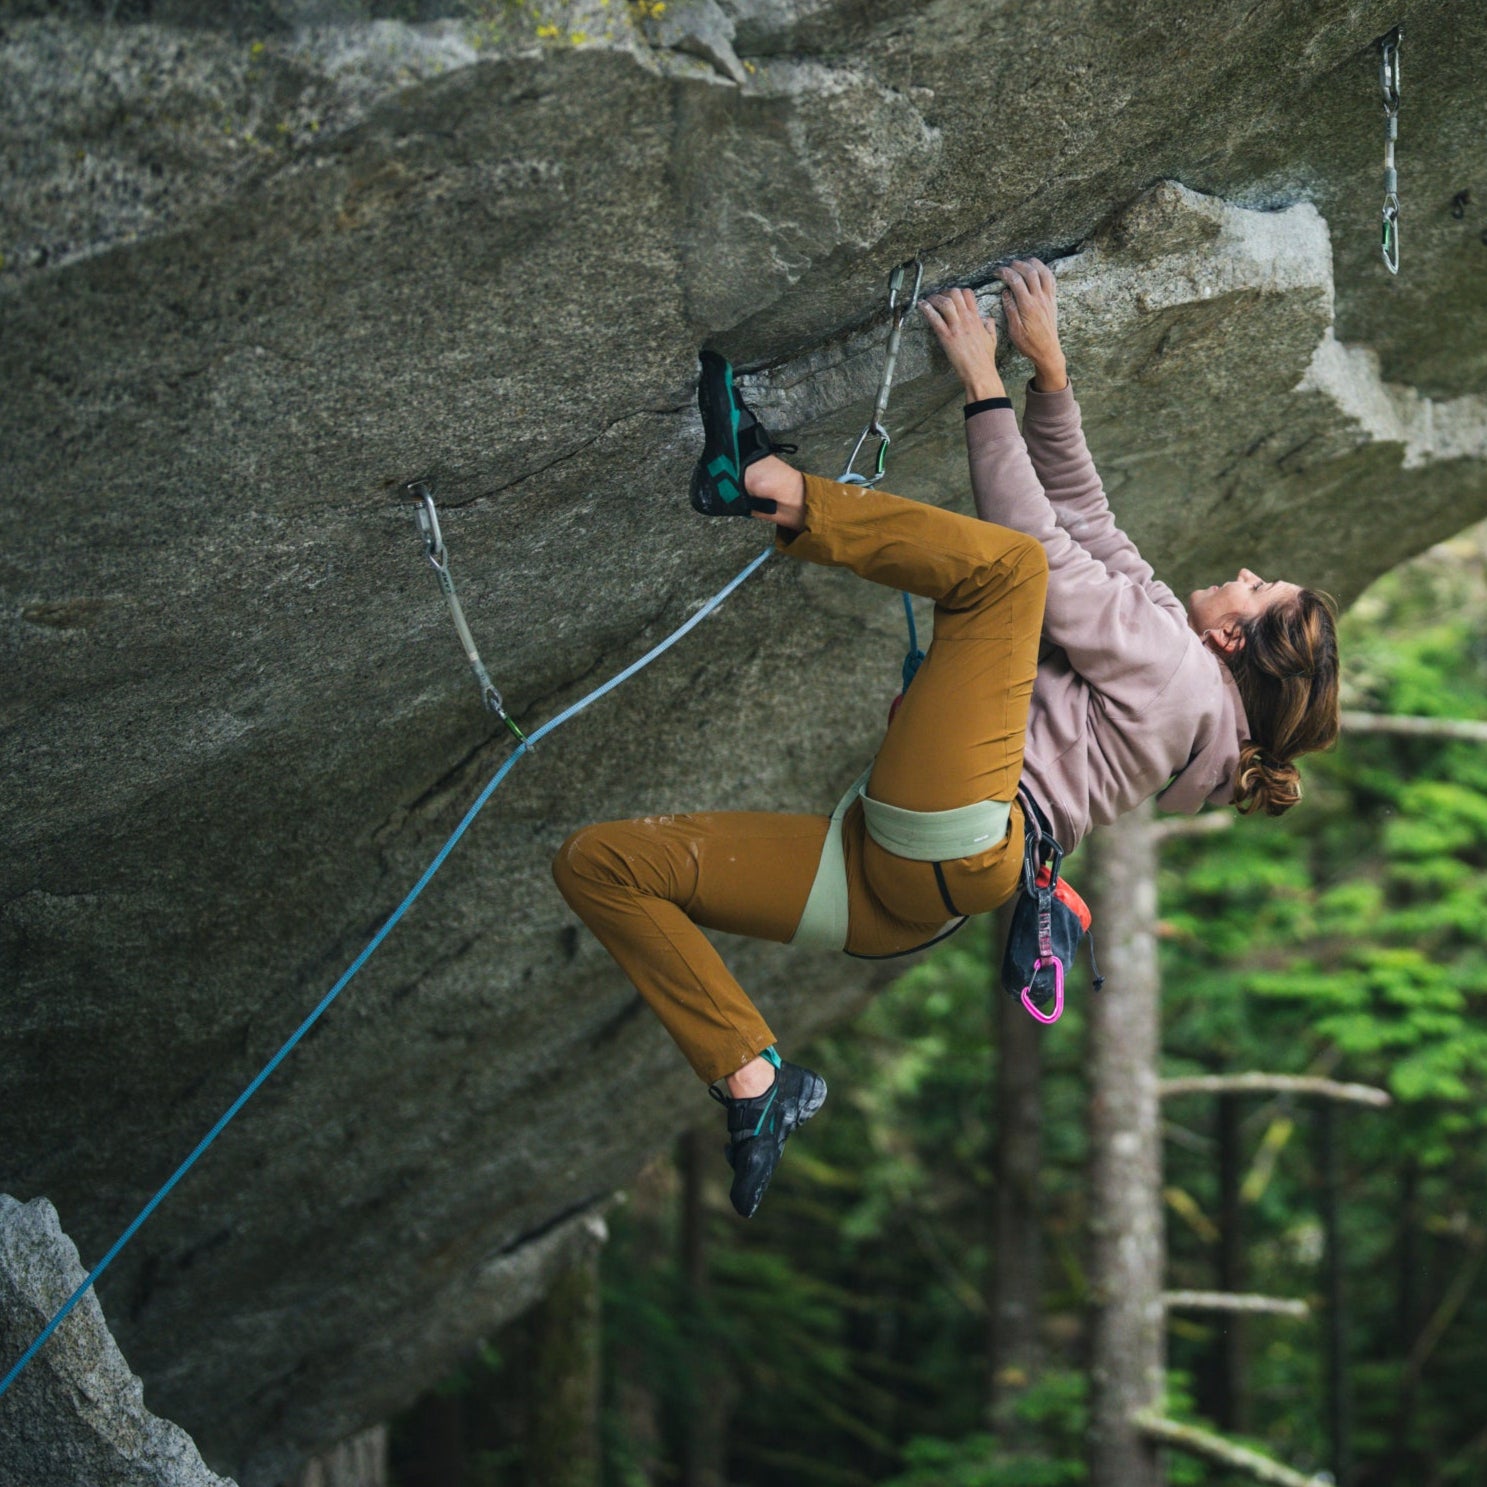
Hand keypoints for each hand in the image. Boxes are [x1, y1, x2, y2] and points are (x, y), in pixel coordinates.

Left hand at [920, 287, 1004, 400]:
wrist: (980, 372)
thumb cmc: (985, 359)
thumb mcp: (992, 338)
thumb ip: (989, 326)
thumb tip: (988, 319)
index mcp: (976, 318)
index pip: (968, 294)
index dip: (958, 291)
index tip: (951, 295)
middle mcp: (966, 319)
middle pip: (955, 294)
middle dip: (944, 292)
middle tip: (938, 296)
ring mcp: (956, 327)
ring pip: (945, 302)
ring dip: (934, 298)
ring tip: (928, 299)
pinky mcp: (947, 337)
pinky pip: (935, 318)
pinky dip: (926, 309)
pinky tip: (921, 305)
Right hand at [994, 258, 1065, 389]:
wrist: (1047, 351)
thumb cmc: (1028, 344)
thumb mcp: (1014, 331)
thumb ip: (1010, 310)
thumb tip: (1006, 293)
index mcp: (1027, 306)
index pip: (1016, 281)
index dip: (1005, 273)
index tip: (997, 271)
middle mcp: (1039, 299)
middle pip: (1030, 272)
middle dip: (1018, 265)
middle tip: (1009, 265)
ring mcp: (1048, 298)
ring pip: (1043, 273)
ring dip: (1033, 264)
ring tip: (1024, 262)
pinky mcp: (1053, 300)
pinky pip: (1051, 280)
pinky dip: (1045, 270)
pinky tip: (1039, 269)